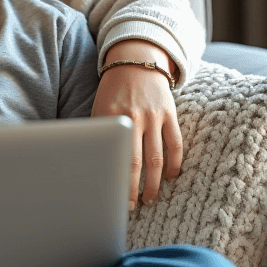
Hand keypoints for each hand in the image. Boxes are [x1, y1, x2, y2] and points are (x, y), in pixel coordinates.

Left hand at [91, 40, 182, 209]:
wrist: (136, 60)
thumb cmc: (113, 90)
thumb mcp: (99, 107)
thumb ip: (98, 132)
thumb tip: (90, 162)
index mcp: (110, 117)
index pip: (111, 156)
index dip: (113, 179)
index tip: (110, 197)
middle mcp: (133, 118)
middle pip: (135, 162)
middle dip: (133, 188)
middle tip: (132, 206)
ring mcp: (154, 116)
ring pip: (157, 158)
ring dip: (154, 183)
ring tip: (150, 199)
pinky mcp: (170, 114)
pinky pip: (176, 143)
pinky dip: (175, 163)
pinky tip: (171, 177)